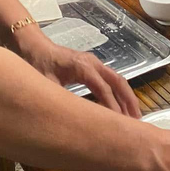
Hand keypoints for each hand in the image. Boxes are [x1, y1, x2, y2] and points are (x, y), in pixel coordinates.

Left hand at [21, 34, 140, 117]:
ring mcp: (95, 63)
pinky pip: (112, 80)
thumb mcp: (46, 85)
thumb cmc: (38, 64)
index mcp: (83, 67)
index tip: (118, 123)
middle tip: (137, 120)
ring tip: (134, 116)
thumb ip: (62, 99)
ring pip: (118, 80)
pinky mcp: (94, 66)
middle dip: (129, 101)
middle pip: (119, 82)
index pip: (103, 89)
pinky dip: (119, 93)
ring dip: (127, 97)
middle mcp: (93, 63)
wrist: (33, 47)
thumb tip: (74, 119)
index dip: (112, 106)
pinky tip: (121, 106)